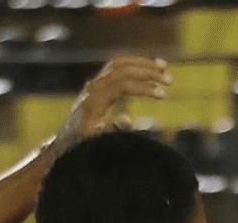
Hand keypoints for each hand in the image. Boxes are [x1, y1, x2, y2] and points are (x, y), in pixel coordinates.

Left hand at [51, 56, 172, 156]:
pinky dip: (135, 64)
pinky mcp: (98, 83)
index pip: (123, 85)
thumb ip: (110, 131)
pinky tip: (152, 67)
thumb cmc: (82, 144)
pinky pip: (117, 67)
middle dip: (148, 72)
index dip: (145, 88)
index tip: (164, 95)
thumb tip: (127, 119)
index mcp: (94, 102)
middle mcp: (93, 88)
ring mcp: (95, 83)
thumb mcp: (95, 142)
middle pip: (123, 70)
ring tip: (166, 69)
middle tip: (170, 80)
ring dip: (143, 64)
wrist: (66, 139)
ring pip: (120, 64)